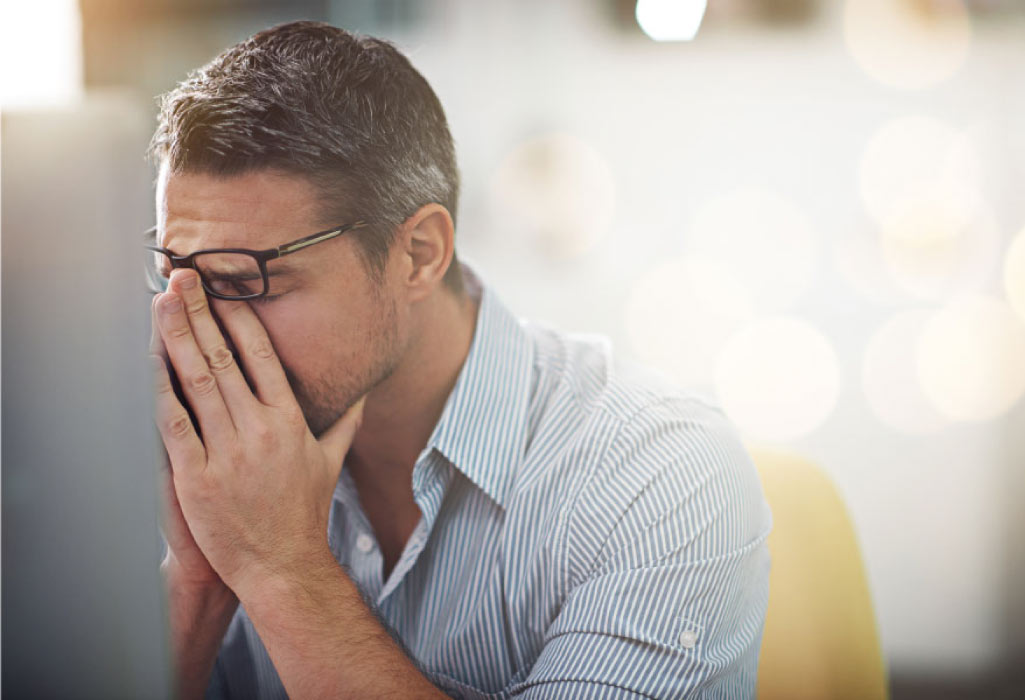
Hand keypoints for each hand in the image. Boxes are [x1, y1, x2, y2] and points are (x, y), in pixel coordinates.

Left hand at [150, 269, 364, 595]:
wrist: (283, 565)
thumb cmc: (304, 513)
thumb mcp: (330, 462)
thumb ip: (345, 423)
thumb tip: (363, 395)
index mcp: (290, 421)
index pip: (263, 356)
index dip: (240, 318)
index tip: (224, 289)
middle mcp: (260, 429)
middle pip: (225, 358)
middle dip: (201, 312)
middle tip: (184, 277)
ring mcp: (228, 452)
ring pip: (197, 381)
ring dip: (177, 337)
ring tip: (162, 301)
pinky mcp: (198, 476)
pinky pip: (174, 423)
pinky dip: (158, 388)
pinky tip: (147, 359)